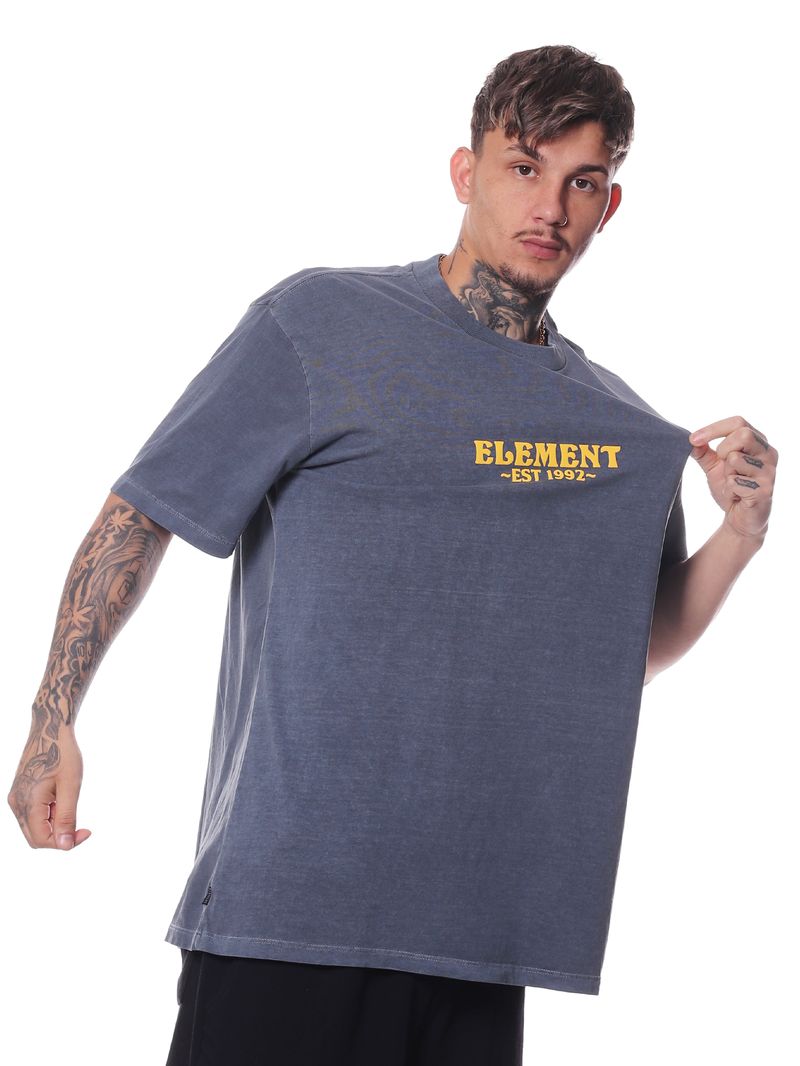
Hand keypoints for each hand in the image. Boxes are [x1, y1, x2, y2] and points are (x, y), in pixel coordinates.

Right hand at [7, 716, 91, 849]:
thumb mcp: (70, 786)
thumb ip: (66, 817)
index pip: (43, 840)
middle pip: (36, 838)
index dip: (66, 842)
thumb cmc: (63, 753)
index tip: (87, 831)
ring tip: (68, 802)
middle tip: (82, 824)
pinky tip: (61, 798)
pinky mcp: (20, 793)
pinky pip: (33, 815)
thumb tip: (65, 846)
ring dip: (54, 824)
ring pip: (34, 827)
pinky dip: (49, 815)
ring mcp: (16, 798)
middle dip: (59, 836)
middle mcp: (16, 804)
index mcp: (27, 803)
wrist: (50, 728)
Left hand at [688, 415, 776, 540]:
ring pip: (736, 459)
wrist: (740, 518)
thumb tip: (690, 439)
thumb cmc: (731, 488)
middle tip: (722, 465)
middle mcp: (769, 453)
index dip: (713, 429)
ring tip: (732, 483)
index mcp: (758, 442)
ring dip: (726, 474)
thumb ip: (703, 451)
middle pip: (743, 434)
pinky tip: (736, 496)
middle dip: (723, 449)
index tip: (692, 439)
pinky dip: (728, 490)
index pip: (738, 422)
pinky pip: (735, 482)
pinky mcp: (765, 490)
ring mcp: (769, 472)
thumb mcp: (714, 467)